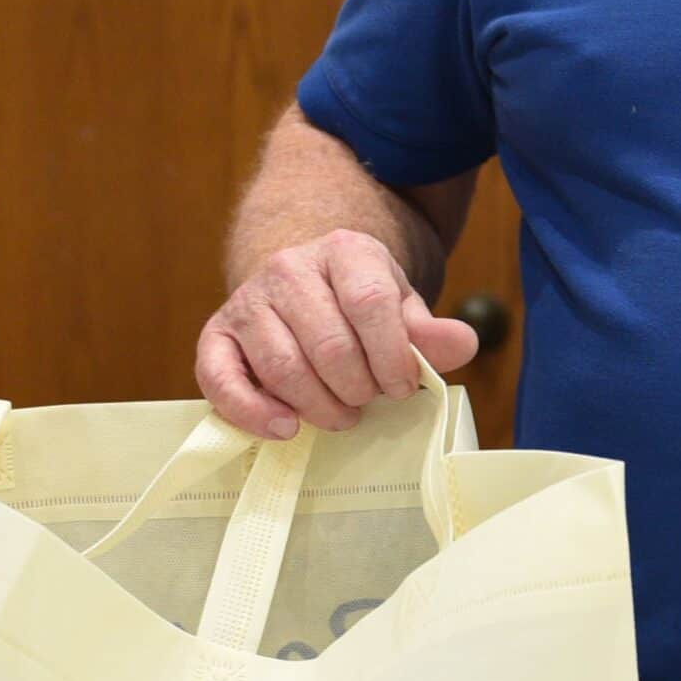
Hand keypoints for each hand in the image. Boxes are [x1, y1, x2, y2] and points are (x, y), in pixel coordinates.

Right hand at [196, 228, 480, 438]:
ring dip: (319, 406)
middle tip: (368, 401)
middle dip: (358, 388)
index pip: (370, 303)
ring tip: (341, 415)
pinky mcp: (216, 335)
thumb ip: (432, 332)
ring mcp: (248, 300)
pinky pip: (220, 379)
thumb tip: (464, 345)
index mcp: (345, 252)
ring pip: (283, 366)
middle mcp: (289, 268)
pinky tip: (286, 428)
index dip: (391, 356)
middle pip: (329, 343)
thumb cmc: (360, 305)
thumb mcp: (402, 309)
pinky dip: (253, 412)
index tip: (402, 386)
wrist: (305, 286)